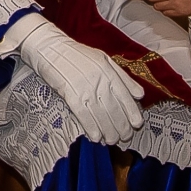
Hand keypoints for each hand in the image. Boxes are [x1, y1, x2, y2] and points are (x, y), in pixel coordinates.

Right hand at [17, 21, 144, 143]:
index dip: (132, 112)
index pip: (125, 95)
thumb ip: (123, 77)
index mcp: (109, 70)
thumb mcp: (104, 60)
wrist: (51, 49)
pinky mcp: (70, 94)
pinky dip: (91, 127)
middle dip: (122, 126)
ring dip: (108, 131)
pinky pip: (83, 115)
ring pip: (101, 114)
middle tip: (124, 138)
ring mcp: (85, 87)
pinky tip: (96, 137)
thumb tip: (139, 94)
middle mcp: (99, 80)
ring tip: (112, 140)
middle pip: (114, 108)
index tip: (137, 124)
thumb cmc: (79, 55)